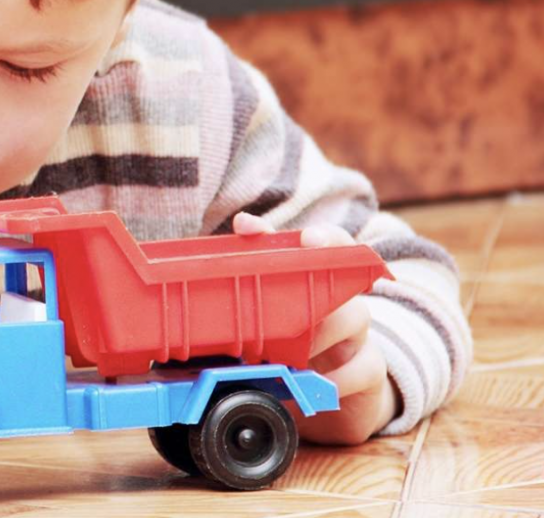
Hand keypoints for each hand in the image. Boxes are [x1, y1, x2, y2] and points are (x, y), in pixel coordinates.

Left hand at [232, 213, 398, 443]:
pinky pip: (364, 367)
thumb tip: (245, 222)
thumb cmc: (293, 343)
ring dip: (320, 334)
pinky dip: (337, 378)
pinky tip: (314, 384)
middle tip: (291, 308)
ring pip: (357, 316)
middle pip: (346, 280)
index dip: (326, 237)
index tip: (309, 239)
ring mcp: (360, 335)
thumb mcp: (274, 311)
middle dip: (319, 290)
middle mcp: (345, 301)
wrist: (328, 394)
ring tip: (290, 354)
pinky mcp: (370, 370)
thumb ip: (260, 266)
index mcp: (321, 282)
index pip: (336, 244)